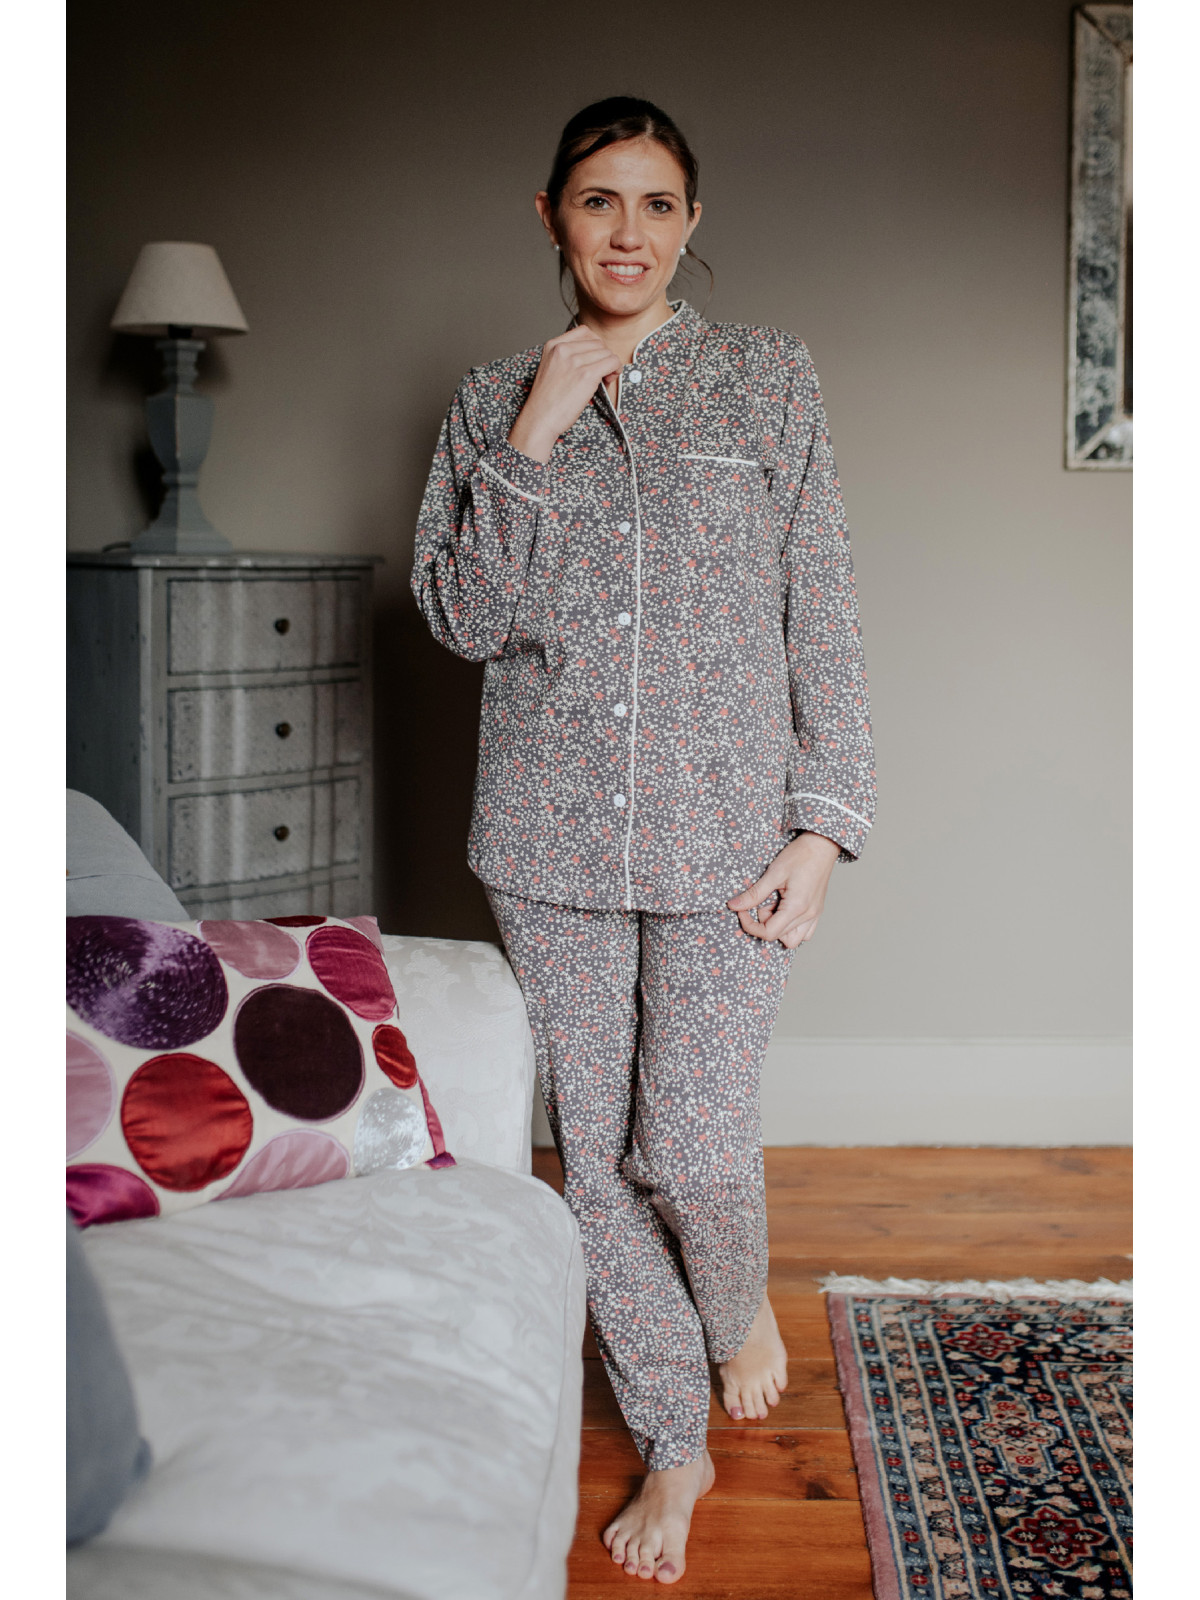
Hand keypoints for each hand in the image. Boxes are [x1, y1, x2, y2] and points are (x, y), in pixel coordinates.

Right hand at [507, 325, 621, 463]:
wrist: (539, 419)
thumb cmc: (547, 401)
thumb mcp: (551, 368)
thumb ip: (567, 357)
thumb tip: (595, 354)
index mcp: (553, 345)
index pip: (584, 332)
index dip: (595, 345)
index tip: (594, 360)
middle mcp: (563, 349)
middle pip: (598, 342)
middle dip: (603, 356)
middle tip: (600, 374)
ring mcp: (574, 361)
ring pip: (607, 352)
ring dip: (610, 365)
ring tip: (603, 379)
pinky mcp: (586, 374)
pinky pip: (612, 362)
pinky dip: (615, 370)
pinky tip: (608, 380)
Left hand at [726, 832, 840, 946]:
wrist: (822, 845)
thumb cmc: (801, 855)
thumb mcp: (773, 873)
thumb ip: (754, 894)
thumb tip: (734, 906)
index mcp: (796, 908)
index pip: (769, 933)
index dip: (750, 925)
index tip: (742, 911)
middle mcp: (808, 916)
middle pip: (778, 936)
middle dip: (763, 922)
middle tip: (761, 901)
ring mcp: (814, 915)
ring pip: (793, 939)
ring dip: (778, 928)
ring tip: (774, 906)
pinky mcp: (817, 911)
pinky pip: (804, 932)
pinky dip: (791, 928)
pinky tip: (784, 910)